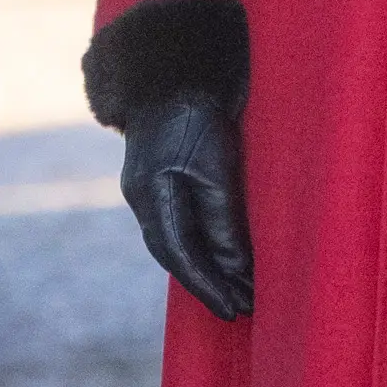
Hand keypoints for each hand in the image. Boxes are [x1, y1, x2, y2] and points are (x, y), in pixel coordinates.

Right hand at [121, 93, 253, 318]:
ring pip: (178, 244)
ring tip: (242, 296)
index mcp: (150, 192)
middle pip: (176, 254)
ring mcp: (148, 192)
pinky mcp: (161, 186)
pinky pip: (180, 228)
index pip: (179, 252)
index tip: (235, 308)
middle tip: (243, 311)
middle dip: (209, 285)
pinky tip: (226, 265)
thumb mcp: (218, 164)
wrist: (173, 76)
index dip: (208, 284)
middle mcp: (143, 198)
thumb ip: (224, 215)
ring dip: (208, 270)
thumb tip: (236, 266)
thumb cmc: (198, 115)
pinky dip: (203, 249)